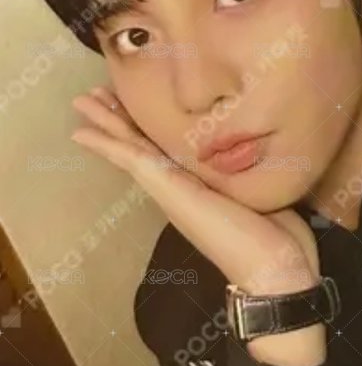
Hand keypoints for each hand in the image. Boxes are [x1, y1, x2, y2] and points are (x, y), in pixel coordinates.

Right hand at [71, 86, 325, 365]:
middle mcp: (178, 186)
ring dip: (106, 124)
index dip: (143, 124)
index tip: (126, 101)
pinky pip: (133, 161)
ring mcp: (171, 190)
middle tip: (91, 95)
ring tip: (81, 102)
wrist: (276, 270)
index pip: (163, 147)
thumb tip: (253, 151)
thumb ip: (247, 172)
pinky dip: (108, 145)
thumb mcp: (260, 191)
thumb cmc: (276, 237)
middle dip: (117, 119)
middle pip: (140, 145)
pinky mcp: (171, 191)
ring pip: (131, 149)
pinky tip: (83, 133)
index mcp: (197, 185)